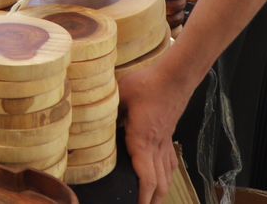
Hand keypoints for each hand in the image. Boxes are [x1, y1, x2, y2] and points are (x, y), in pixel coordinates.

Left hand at [119, 64, 186, 203]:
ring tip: (152, 201)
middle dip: (152, 200)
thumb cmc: (147, 83)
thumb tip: (91, 119)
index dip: (142, 195)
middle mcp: (157, 145)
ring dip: (161, 192)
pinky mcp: (169, 134)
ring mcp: (165, 141)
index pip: (146, 175)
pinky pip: (170, 161)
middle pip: (159, 183)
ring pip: (167, 175)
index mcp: (143, 139)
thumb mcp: (120, 94)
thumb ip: (108, 110)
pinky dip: (167, 175)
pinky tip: (163, 177)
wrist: (175, 75)